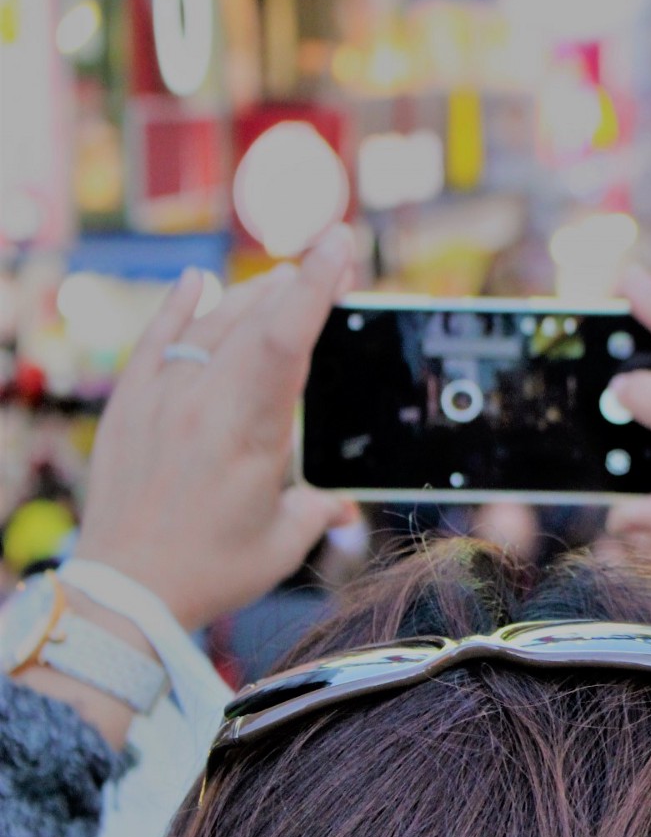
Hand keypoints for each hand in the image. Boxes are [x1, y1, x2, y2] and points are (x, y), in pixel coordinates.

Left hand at [74, 226, 357, 629]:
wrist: (125, 592)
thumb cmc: (211, 572)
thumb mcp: (283, 542)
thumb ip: (318, 509)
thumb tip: (340, 505)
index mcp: (250, 432)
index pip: (289, 340)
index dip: (317, 286)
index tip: (340, 244)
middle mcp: (202, 403)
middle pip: (254, 321)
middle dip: (297, 284)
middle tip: (328, 259)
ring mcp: (160, 400)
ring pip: (210, 326)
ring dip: (251, 298)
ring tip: (281, 280)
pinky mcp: (128, 409)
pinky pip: (154, 343)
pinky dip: (177, 309)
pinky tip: (197, 282)